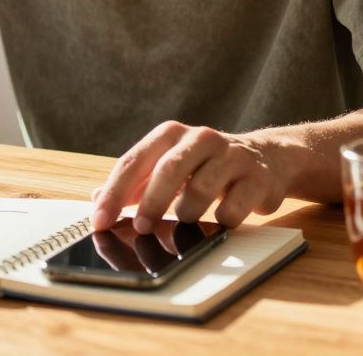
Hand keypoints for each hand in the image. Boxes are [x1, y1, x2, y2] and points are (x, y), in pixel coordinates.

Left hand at [91, 121, 290, 231]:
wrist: (266, 158)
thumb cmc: (205, 166)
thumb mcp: (168, 165)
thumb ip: (134, 183)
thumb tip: (96, 200)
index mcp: (170, 135)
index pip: (134, 161)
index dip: (114, 193)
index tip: (99, 221)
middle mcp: (200, 138)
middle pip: (168, 169)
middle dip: (151, 203)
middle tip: (141, 228)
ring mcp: (231, 155)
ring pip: (201, 190)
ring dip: (187, 213)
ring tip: (186, 219)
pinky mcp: (258, 178)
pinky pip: (233, 208)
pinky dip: (221, 221)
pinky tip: (223, 219)